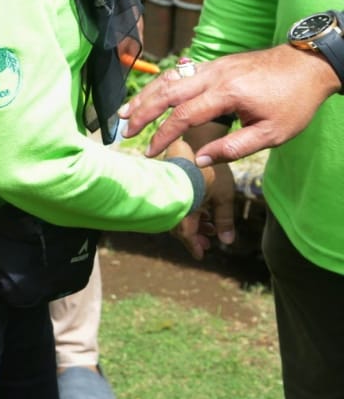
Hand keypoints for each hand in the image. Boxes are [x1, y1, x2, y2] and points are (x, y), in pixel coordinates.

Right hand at [119, 44, 337, 164]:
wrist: (309, 65)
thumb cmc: (294, 101)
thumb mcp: (272, 134)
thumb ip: (233, 148)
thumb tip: (200, 160)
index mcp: (227, 93)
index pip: (183, 115)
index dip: (163, 135)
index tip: (149, 151)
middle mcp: (214, 75)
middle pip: (166, 92)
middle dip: (141, 112)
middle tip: (123, 130)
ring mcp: (212, 66)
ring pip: (168, 79)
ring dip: (144, 95)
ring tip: (124, 111)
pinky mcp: (214, 64)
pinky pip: (179, 73)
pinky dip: (159, 85)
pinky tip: (150, 95)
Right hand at [162, 138, 218, 260]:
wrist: (191, 143)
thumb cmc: (208, 172)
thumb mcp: (223, 196)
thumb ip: (224, 219)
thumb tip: (227, 242)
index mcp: (184, 209)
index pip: (185, 234)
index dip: (194, 246)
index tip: (201, 256)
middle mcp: (172, 202)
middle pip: (179, 226)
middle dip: (195, 235)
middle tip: (207, 242)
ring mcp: (170, 192)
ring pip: (179, 213)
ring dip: (194, 222)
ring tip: (209, 225)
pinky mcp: (170, 182)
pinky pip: (178, 201)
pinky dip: (190, 209)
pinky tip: (202, 207)